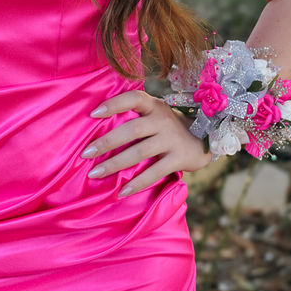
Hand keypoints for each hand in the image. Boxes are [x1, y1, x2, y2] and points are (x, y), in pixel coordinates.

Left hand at [81, 89, 208, 196]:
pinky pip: (154, 173)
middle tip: (85, 153)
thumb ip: (135, 116)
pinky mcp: (179, 158)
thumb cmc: (167, 127)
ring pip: (140, 152)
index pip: (133, 98)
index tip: (93, 114)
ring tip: (95, 173)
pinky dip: (137, 183)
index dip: (113, 104)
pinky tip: (121, 192)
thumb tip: (96, 124)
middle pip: (132, 130)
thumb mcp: (156, 114)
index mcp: (154, 106)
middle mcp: (163, 120)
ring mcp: (172, 139)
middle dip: (107, 142)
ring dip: (115, 164)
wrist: (205, 140)